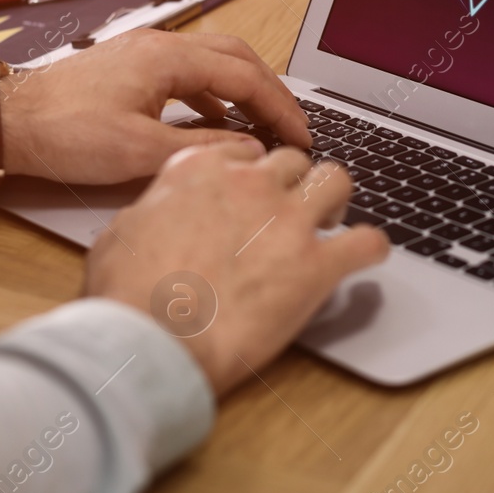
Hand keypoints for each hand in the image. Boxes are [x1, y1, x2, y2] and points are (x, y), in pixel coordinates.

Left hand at [0, 29, 311, 185]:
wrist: (6, 123)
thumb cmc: (63, 132)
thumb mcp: (139, 152)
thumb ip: (201, 151)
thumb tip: (248, 152)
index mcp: (168, 58)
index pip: (245, 77)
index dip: (279, 109)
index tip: (300, 136)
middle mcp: (159, 45)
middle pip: (237, 58)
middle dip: (271, 91)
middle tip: (293, 126)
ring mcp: (143, 53)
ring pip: (213, 61)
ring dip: (243, 90)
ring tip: (263, 124)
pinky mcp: (129, 68)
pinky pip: (188, 72)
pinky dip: (213, 93)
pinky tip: (215, 121)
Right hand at [85, 140, 388, 393]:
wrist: (149, 340)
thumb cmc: (127, 296)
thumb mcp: (122, 233)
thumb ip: (154, 210)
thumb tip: (163, 213)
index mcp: (201, 169)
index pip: (245, 153)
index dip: (252, 176)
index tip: (253, 193)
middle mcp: (249, 184)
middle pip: (292, 162)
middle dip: (294, 185)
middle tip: (291, 213)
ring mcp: (287, 221)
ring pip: (336, 180)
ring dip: (335, 200)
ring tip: (330, 224)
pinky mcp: (316, 266)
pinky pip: (367, 242)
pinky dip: (371, 248)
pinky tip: (366, 258)